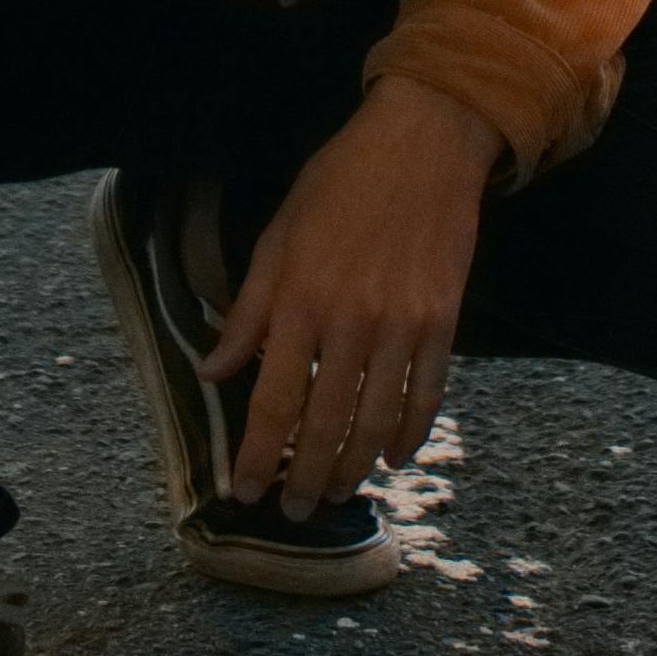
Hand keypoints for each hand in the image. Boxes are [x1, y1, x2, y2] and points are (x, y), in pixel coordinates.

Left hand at [204, 80, 497, 507]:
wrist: (422, 144)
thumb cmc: (338, 185)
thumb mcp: (277, 237)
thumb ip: (248, 312)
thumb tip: (214, 372)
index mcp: (299, 300)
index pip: (273, 400)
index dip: (259, 454)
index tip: (246, 491)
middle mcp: (349, 322)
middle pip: (325, 423)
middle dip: (306, 477)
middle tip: (295, 511)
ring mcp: (401, 324)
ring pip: (376, 419)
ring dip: (354, 466)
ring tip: (337, 491)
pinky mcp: (441, 320)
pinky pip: (426, 393)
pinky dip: (410, 432)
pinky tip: (395, 456)